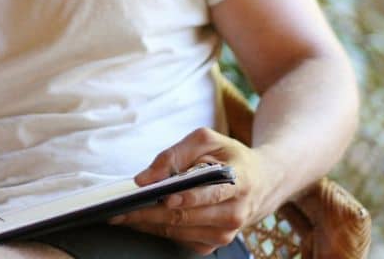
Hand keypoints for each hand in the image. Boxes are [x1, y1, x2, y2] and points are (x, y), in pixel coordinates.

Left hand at [110, 127, 285, 254]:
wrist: (262, 182)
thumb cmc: (230, 157)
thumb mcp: (208, 141)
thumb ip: (175, 154)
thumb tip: (145, 178)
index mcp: (239, 183)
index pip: (210, 195)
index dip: (186, 197)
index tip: (163, 196)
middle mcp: (234, 213)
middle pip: (187, 217)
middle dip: (150, 213)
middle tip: (121, 210)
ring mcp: (225, 233)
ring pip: (179, 232)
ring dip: (148, 224)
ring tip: (123, 215)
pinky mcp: (214, 243)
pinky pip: (179, 240)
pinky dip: (157, 229)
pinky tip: (141, 220)